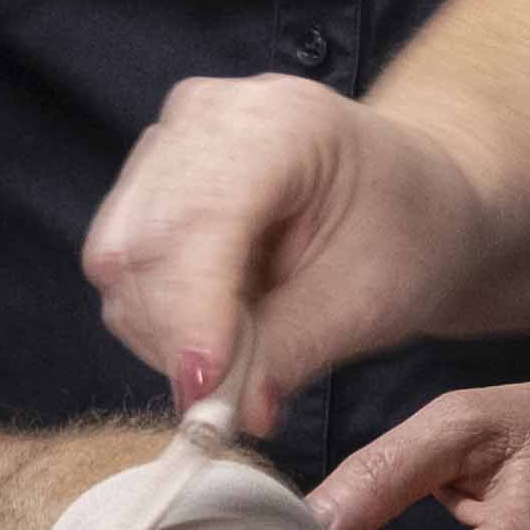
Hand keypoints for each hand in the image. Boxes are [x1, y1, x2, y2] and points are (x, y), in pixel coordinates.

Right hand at [80, 74, 485, 434]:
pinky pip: (120, 262)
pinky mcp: (151, 174)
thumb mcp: (369, 300)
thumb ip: (289, 351)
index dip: (188, 311)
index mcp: (281, 124)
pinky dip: (160, 314)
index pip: (196, 219)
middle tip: (232, 394)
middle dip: (173, 335)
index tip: (202, 392)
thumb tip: (220, 413)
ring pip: (116, 258)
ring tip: (243, 346)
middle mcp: (208, 115)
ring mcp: (171, 138)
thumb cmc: (407, 234)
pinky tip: (222, 319)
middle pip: (138, 242)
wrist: (414, 196)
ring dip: (163, 331)